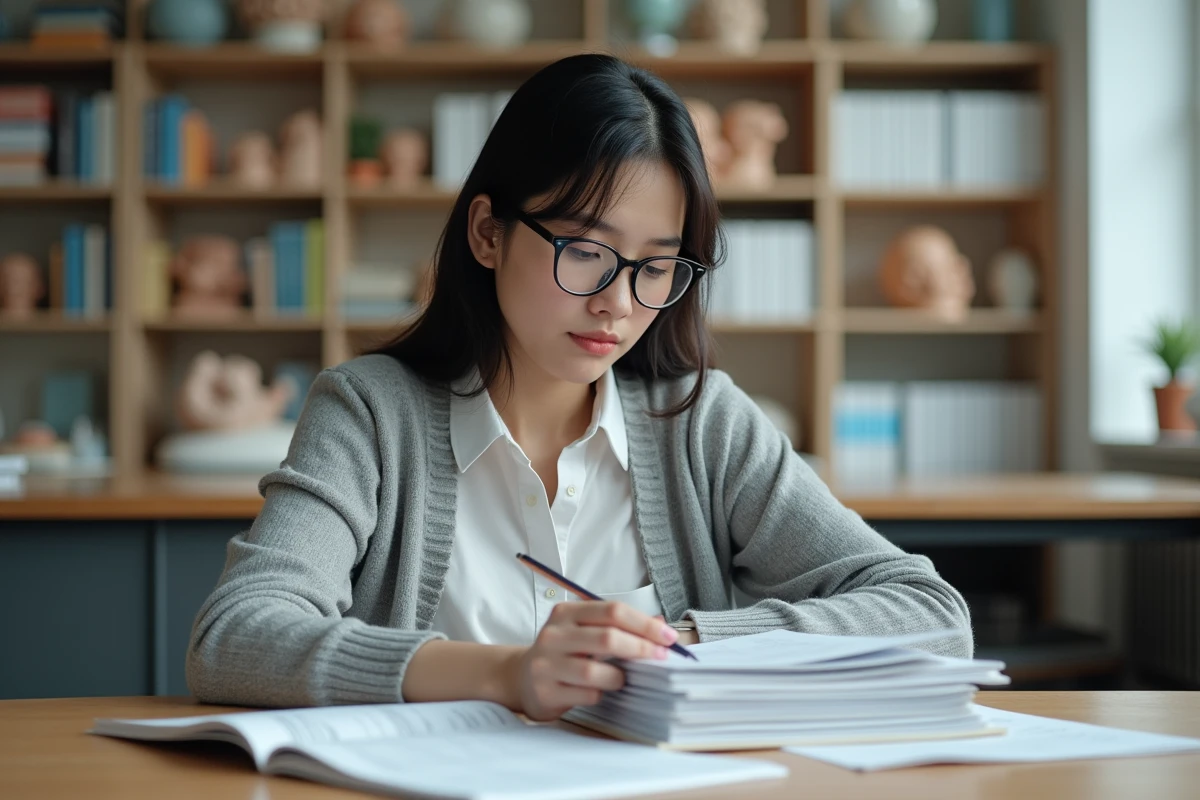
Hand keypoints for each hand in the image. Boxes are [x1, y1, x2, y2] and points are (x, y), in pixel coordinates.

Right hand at [508, 601, 678, 721]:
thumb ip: (620, 626)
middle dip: (640, 648)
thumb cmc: (563, 652)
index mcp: (566, 613)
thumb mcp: (586, 631)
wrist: (521, 677)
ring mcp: (546, 664)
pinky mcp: (545, 691)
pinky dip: (601, 694)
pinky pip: (585, 694)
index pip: (612, 611)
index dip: (644, 624)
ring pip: (594, 670)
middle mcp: (554, 635)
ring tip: (623, 678)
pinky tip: (601, 691)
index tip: (668, 638)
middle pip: (607, 637)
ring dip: (619, 676)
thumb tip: (660, 626)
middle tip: (660, 657)